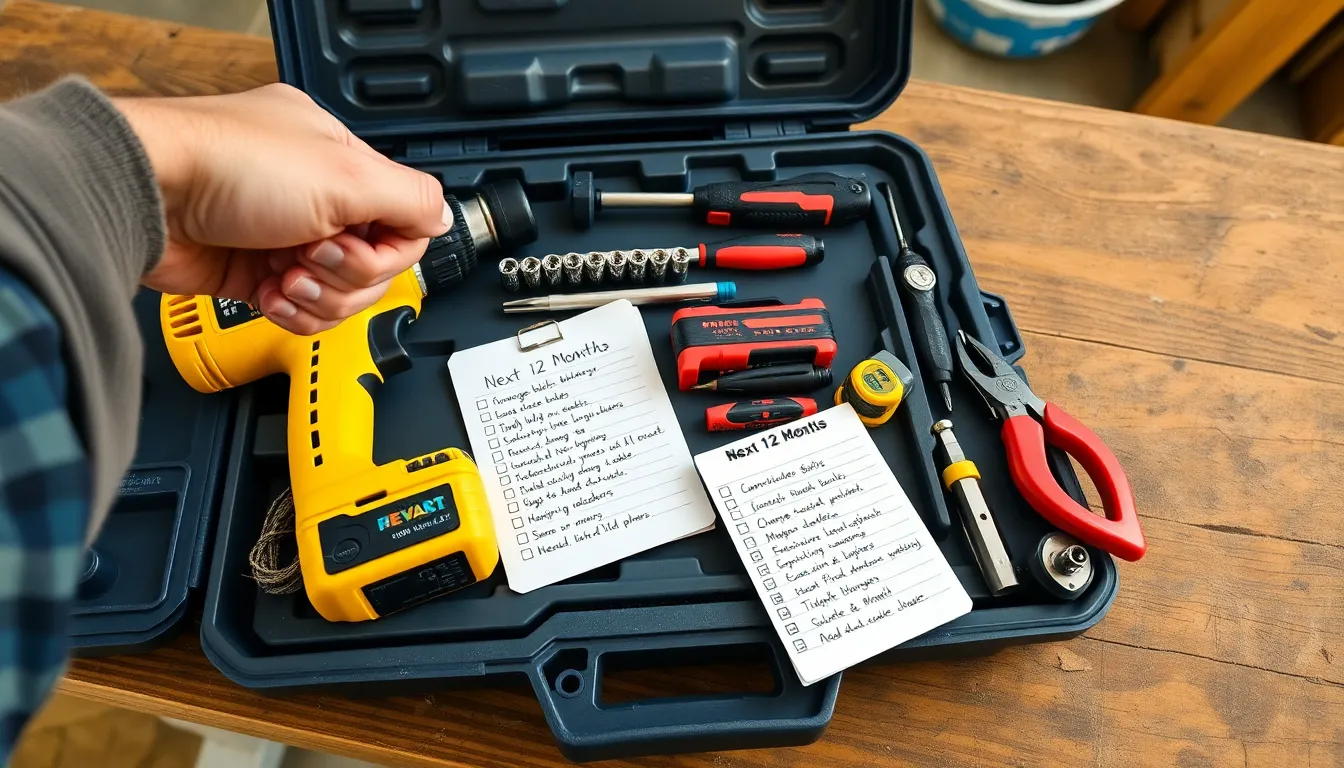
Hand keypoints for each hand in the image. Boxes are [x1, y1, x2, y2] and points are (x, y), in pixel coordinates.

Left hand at [113, 84, 449, 334]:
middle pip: (375, 267)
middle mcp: (316, 197)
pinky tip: (270, 294)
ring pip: (339, 296)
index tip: (358, 245)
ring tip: (287, 278)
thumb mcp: (343, 174)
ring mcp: (284, 238)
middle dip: (347, 274)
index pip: (404, 221)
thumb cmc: (224, 166)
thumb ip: (409, 198)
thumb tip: (444, 217)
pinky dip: (290, 312)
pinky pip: (300, 313)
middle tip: (314, 254)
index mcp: (341, 161)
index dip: (389, 249)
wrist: (144, 197)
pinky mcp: (254, 275)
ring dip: (318, 297)